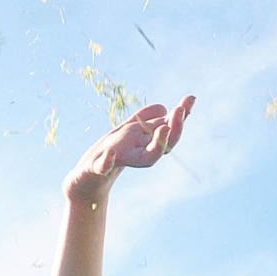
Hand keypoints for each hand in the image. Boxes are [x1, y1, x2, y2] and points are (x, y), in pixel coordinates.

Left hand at [64, 95, 195, 201]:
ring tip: (163, 128)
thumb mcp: (127, 130)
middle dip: (174, 130)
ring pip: (145, 159)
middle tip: (179, 111)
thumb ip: (144, 119)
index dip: (181, 118)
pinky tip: (111, 153)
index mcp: (144, 145)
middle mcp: (137, 156)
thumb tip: (163, 107)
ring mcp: (120, 162)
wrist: (86, 175)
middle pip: (163, 147)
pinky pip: (104, 166)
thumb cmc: (110, 151)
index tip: (190, 99)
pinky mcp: (97, 168)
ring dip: (157, 143)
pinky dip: (107, 162)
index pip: (168, 133)